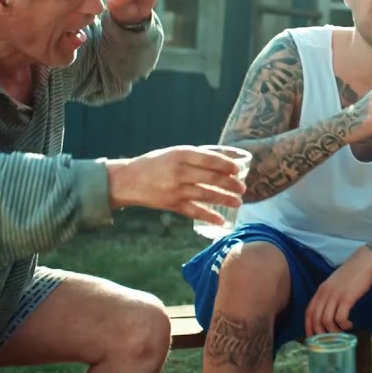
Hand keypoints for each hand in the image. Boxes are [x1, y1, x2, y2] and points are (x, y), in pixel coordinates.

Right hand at [105, 145, 245, 223]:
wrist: (128, 180)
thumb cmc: (155, 163)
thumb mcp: (174, 153)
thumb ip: (196, 156)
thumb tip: (226, 160)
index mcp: (181, 154)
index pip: (210, 159)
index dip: (226, 165)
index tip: (238, 169)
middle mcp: (179, 171)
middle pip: (211, 178)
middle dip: (230, 184)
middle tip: (243, 188)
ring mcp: (175, 189)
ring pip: (206, 195)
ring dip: (224, 200)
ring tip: (238, 203)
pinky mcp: (171, 204)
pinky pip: (194, 211)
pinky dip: (208, 216)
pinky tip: (221, 220)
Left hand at [305, 247, 371, 336]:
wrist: (364, 262)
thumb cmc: (351, 273)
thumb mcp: (334, 283)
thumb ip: (328, 295)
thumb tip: (326, 311)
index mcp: (321, 290)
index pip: (309, 311)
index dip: (308, 326)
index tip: (311, 336)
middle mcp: (325, 293)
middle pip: (316, 318)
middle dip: (320, 332)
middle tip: (329, 339)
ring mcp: (335, 296)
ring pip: (327, 320)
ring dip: (334, 330)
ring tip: (342, 331)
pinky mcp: (347, 298)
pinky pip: (340, 318)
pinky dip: (344, 325)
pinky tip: (349, 325)